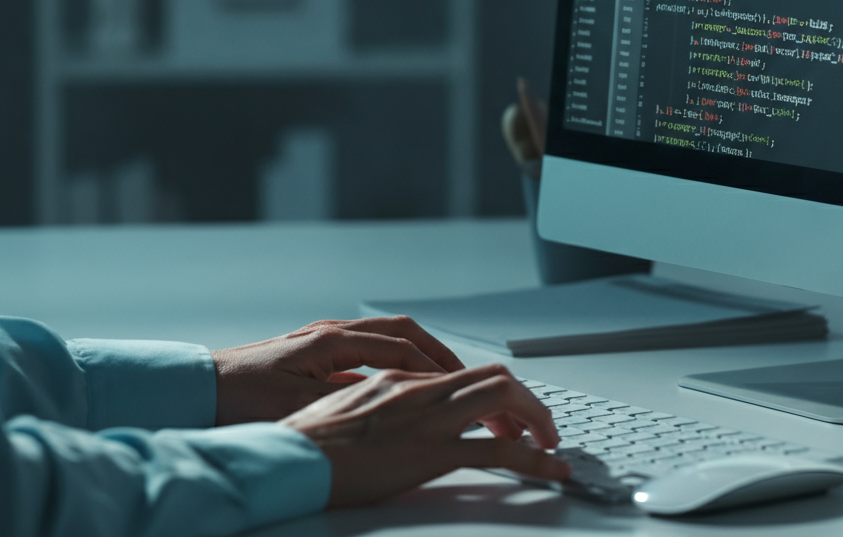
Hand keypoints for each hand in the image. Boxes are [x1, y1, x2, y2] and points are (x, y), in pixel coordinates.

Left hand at [210, 316, 464, 424]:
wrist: (198, 388)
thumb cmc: (239, 398)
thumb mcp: (296, 409)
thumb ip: (345, 403)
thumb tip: (389, 408)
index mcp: (331, 340)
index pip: (399, 348)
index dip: (432, 367)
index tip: (458, 384)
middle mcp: (330, 332)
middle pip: (399, 331)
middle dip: (434, 350)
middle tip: (461, 372)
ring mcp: (321, 339)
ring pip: (384, 336)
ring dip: (414, 353)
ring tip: (437, 375)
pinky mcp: (312, 352)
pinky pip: (366, 349)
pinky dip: (391, 360)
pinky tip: (394, 384)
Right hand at [283, 363, 570, 506]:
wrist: (289, 458)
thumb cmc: (307, 441)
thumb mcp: (347, 408)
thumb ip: (382, 404)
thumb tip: (401, 414)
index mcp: (400, 378)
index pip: (464, 373)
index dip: (494, 392)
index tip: (506, 415)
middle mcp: (421, 388)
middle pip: (494, 376)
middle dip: (525, 400)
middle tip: (538, 428)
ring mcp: (429, 418)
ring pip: (504, 398)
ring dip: (537, 420)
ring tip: (551, 444)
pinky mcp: (433, 452)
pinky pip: (500, 453)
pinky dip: (536, 460)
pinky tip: (553, 470)